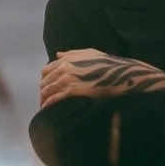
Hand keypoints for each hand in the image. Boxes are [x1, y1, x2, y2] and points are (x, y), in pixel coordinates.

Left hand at [39, 48, 164, 108]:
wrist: (120, 76)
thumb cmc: (109, 65)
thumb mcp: (91, 53)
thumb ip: (72, 54)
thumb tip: (57, 54)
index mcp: (67, 59)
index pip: (46, 71)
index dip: (46, 81)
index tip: (47, 90)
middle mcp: (64, 68)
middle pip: (45, 82)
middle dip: (44, 93)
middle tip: (46, 103)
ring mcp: (66, 79)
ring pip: (46, 91)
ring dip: (44, 101)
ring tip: (47, 109)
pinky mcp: (70, 91)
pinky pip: (53, 99)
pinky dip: (48, 106)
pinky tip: (48, 112)